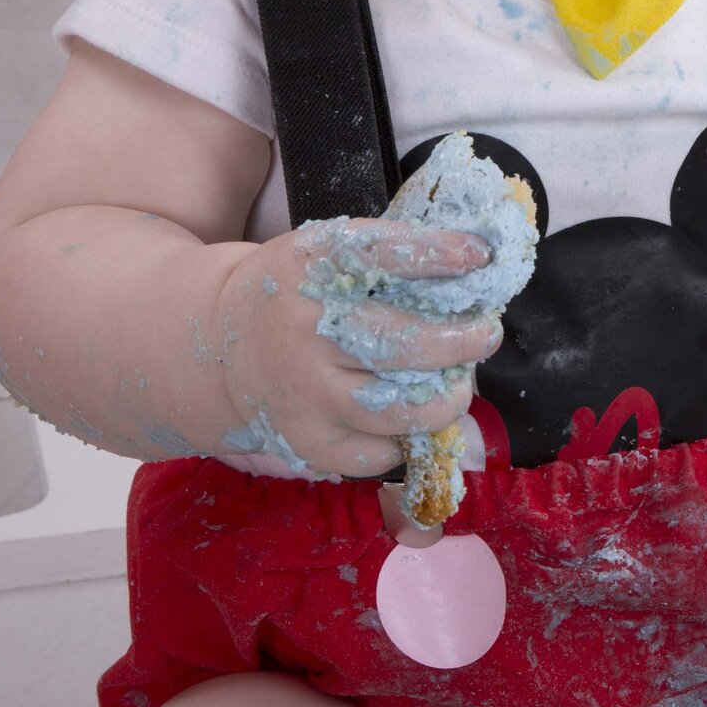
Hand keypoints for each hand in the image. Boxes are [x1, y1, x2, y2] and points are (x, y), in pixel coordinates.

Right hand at [216, 218, 501, 479]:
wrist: (220, 346)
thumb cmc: (299, 294)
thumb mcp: (325, 253)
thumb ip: (389, 255)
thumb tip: (475, 261)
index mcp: (312, 268)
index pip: (382, 254)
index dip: (438, 254)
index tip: (480, 256)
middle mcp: (306, 329)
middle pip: (401, 343)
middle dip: (461, 341)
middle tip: (485, 333)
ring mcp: (306, 391)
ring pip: (397, 409)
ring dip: (446, 399)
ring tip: (459, 384)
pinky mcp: (309, 441)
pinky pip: (378, 453)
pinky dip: (409, 437)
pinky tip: (414, 415)